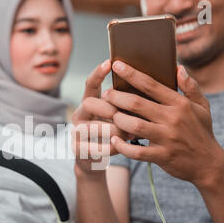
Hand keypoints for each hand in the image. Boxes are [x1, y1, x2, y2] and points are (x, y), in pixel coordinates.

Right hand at [71, 59, 134, 174]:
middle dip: (107, 107)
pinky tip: (120, 146)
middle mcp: (80, 114)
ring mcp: (76, 132)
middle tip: (122, 114)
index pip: (90, 84)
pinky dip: (108, 147)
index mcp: (90, 102)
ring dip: (110, 130)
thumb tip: (147, 86)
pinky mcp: (78, 149)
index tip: (109, 63)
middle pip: (88, 103)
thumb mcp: (118, 116)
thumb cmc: (114, 133)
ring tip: (128, 134)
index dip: (98, 73)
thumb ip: (126, 103)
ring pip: (90, 127)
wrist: (96, 159)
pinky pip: (92, 147)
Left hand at [106, 61, 223, 186]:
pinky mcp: (162, 156)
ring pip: (134, 126)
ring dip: (119, 120)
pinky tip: (115, 139)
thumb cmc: (202, 132)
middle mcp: (173, 119)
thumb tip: (179, 68)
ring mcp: (167, 138)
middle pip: (137, 103)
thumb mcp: (203, 107)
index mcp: (180, 104)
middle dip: (117, 97)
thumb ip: (191, 87)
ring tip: (112, 115)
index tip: (117, 65)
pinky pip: (137, 151)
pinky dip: (123, 146)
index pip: (152, 85)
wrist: (209, 164)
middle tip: (107, 94)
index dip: (132, 74)